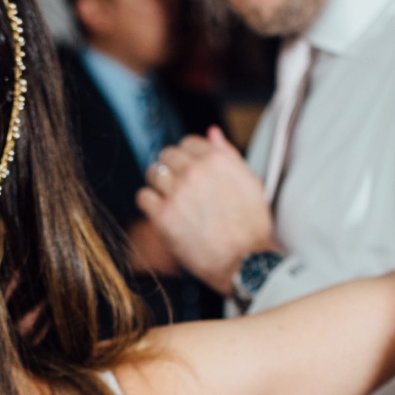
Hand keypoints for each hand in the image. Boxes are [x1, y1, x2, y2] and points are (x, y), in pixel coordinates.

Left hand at [136, 129, 274, 294]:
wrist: (246, 262)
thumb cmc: (251, 227)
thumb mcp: (250, 182)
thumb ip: (228, 154)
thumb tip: (212, 132)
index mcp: (216, 160)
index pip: (187, 143)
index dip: (187, 158)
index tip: (188, 171)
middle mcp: (194, 171)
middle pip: (167, 155)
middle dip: (172, 169)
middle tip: (179, 188)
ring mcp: (177, 192)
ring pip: (153, 174)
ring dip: (159, 186)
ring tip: (171, 202)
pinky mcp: (164, 215)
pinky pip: (143, 197)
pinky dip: (150, 204)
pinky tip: (163, 214)